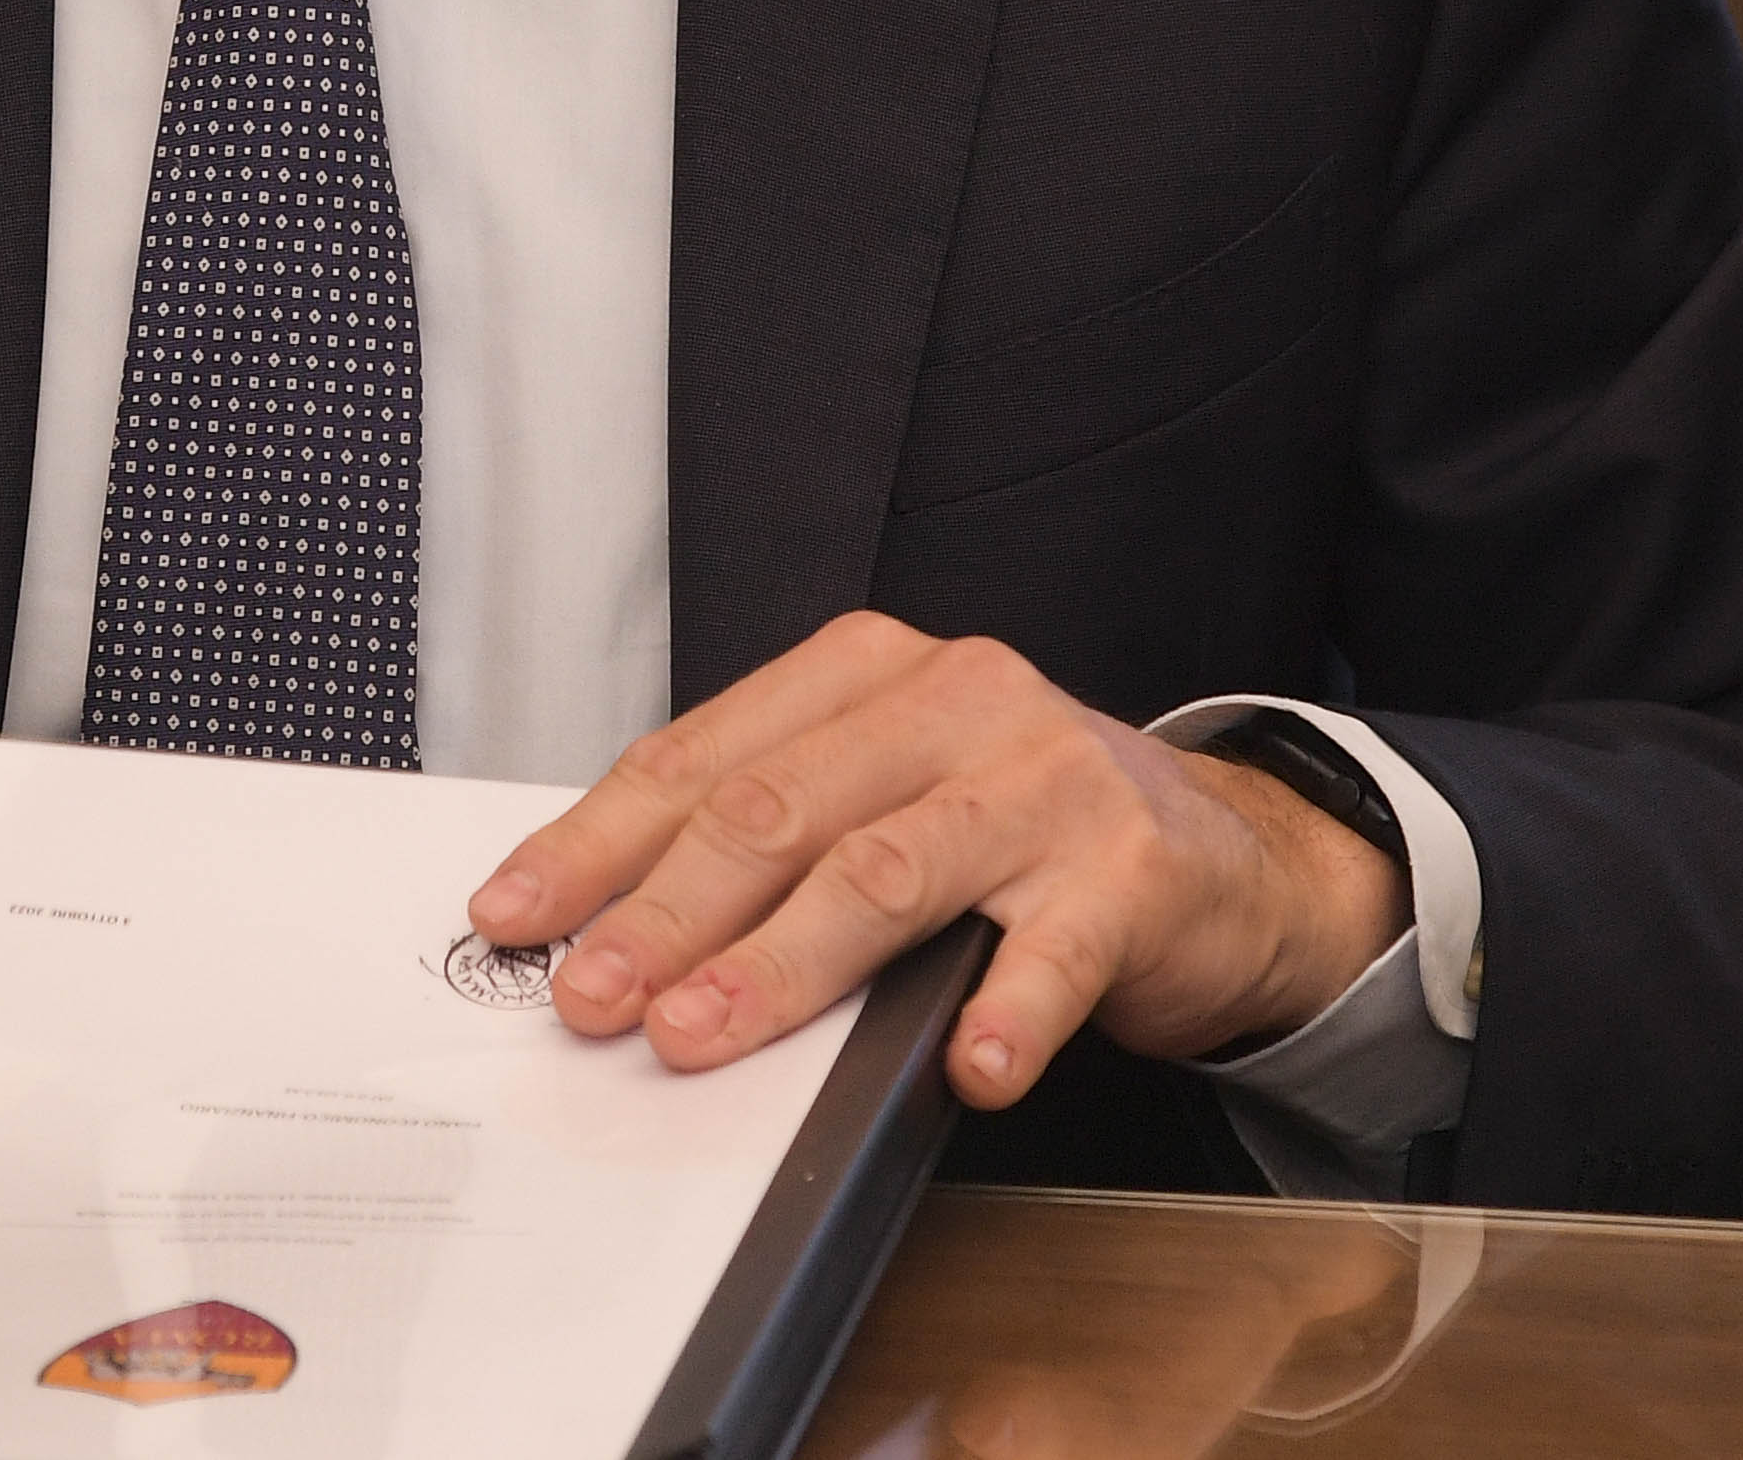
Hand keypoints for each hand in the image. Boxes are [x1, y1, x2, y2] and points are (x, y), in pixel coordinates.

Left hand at [465, 613, 1405, 1109]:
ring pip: (885, 872)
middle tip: (596, 996)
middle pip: (777, 809)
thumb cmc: (1019, 827)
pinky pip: (1053, 950)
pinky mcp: (1130, 871)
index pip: (702, 757)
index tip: (519, 918)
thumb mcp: (886, 795)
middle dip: (665, 911)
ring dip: (781, 965)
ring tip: (706, 1033)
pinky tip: (969, 1069)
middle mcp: (954, 701)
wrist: (1222, 854)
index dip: (598, 843)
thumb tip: (609, 936)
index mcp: (868, 672)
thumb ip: (774, 843)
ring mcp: (1045, 781)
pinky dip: (1004, 1012)